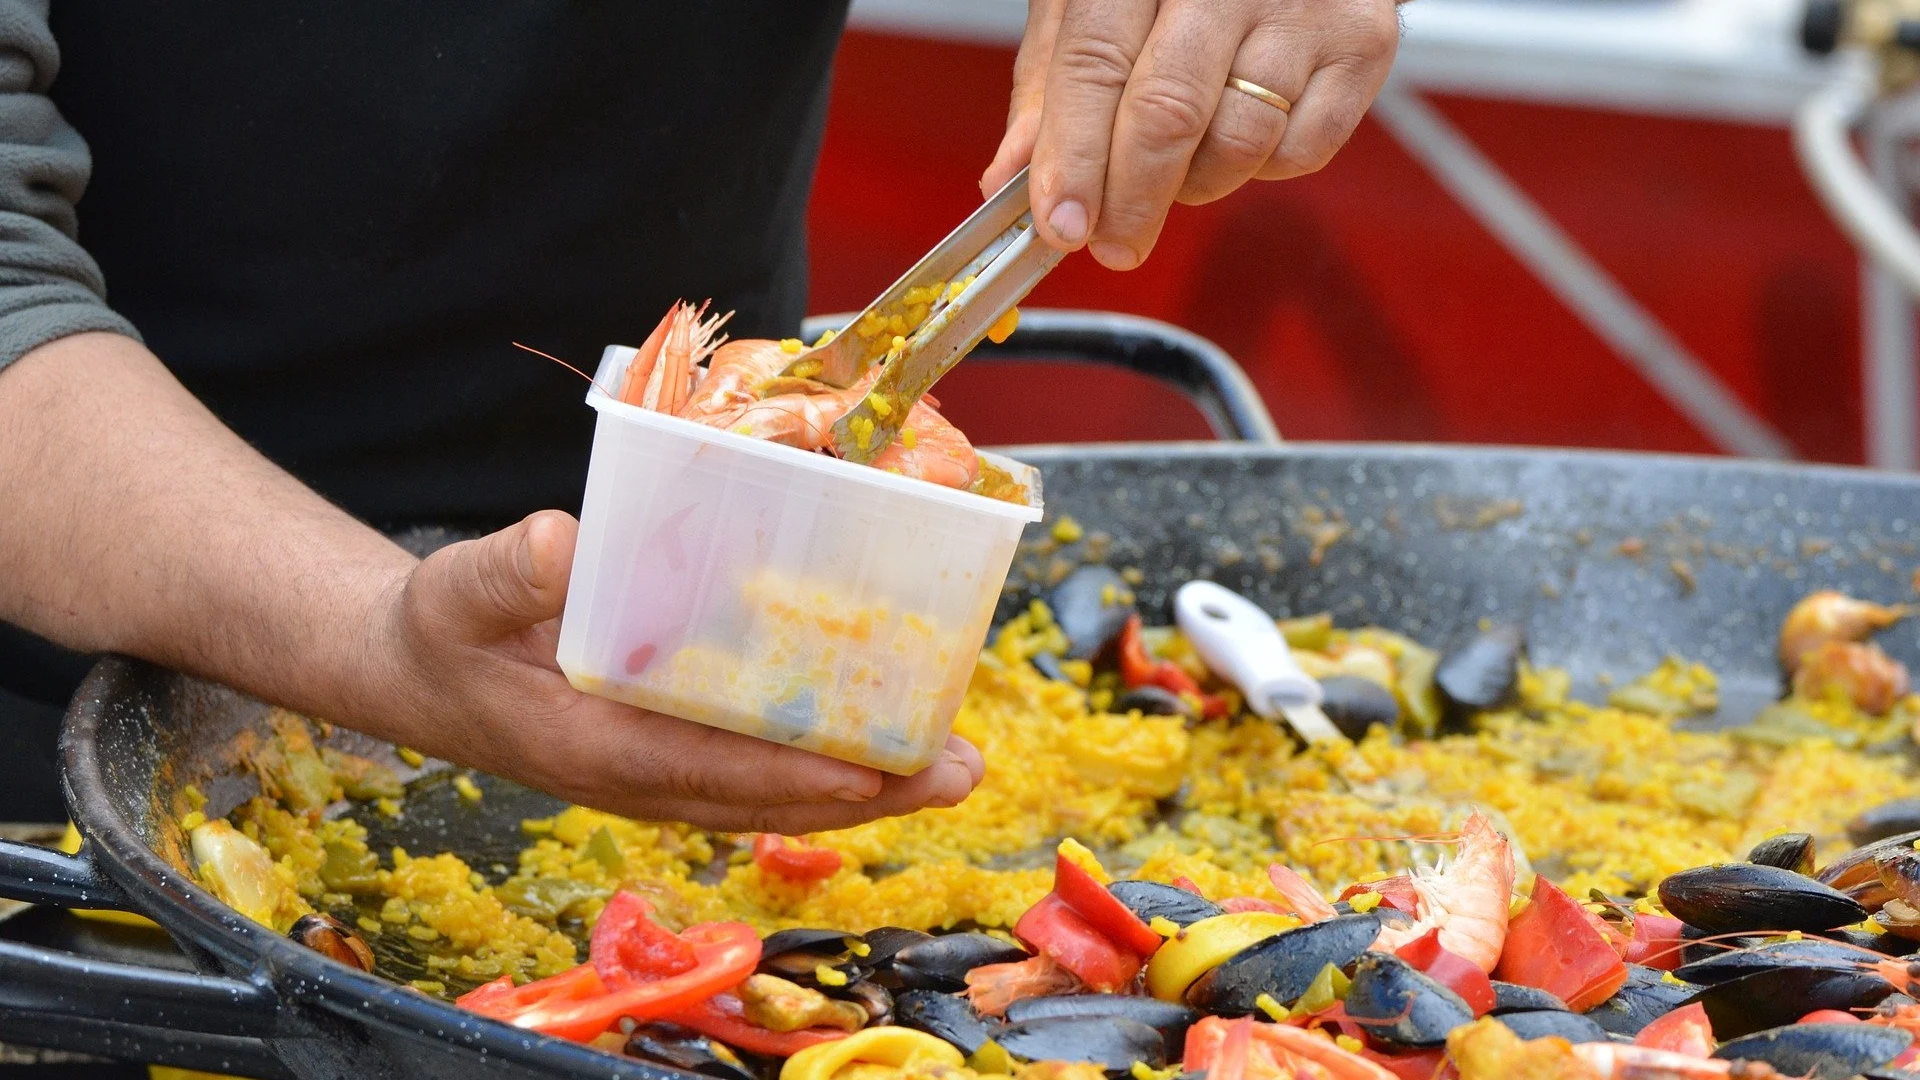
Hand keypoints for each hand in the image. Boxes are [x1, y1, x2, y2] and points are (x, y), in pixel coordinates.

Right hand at [373, 511, 984, 832]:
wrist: (414, 671)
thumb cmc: (440, 632)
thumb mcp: (456, 592)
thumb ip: (506, 572)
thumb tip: (560, 543)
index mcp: (594, 749)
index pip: (712, 771)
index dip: (795, 776)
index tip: (873, 770)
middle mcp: (640, 776)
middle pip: (771, 798)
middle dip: (870, 793)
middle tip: (960, 772)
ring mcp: (659, 771)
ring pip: (777, 794)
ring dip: (866, 787)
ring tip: (951, 765)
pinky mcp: (669, 752)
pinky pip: (759, 768)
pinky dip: (824, 760)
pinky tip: (882, 736)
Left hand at [982, 0, 1401, 269]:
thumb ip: (1054, 82)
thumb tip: (1011, 177)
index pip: (1096, 65)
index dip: (1073, 158)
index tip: (1060, 225)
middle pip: (1169, 114)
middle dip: (1130, 201)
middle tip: (1111, 244)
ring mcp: (1305, 9)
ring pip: (1239, 144)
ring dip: (1194, 186)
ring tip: (1175, 167)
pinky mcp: (1364, 44)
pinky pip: (1302, 152)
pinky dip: (1260, 168)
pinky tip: (1239, 131)